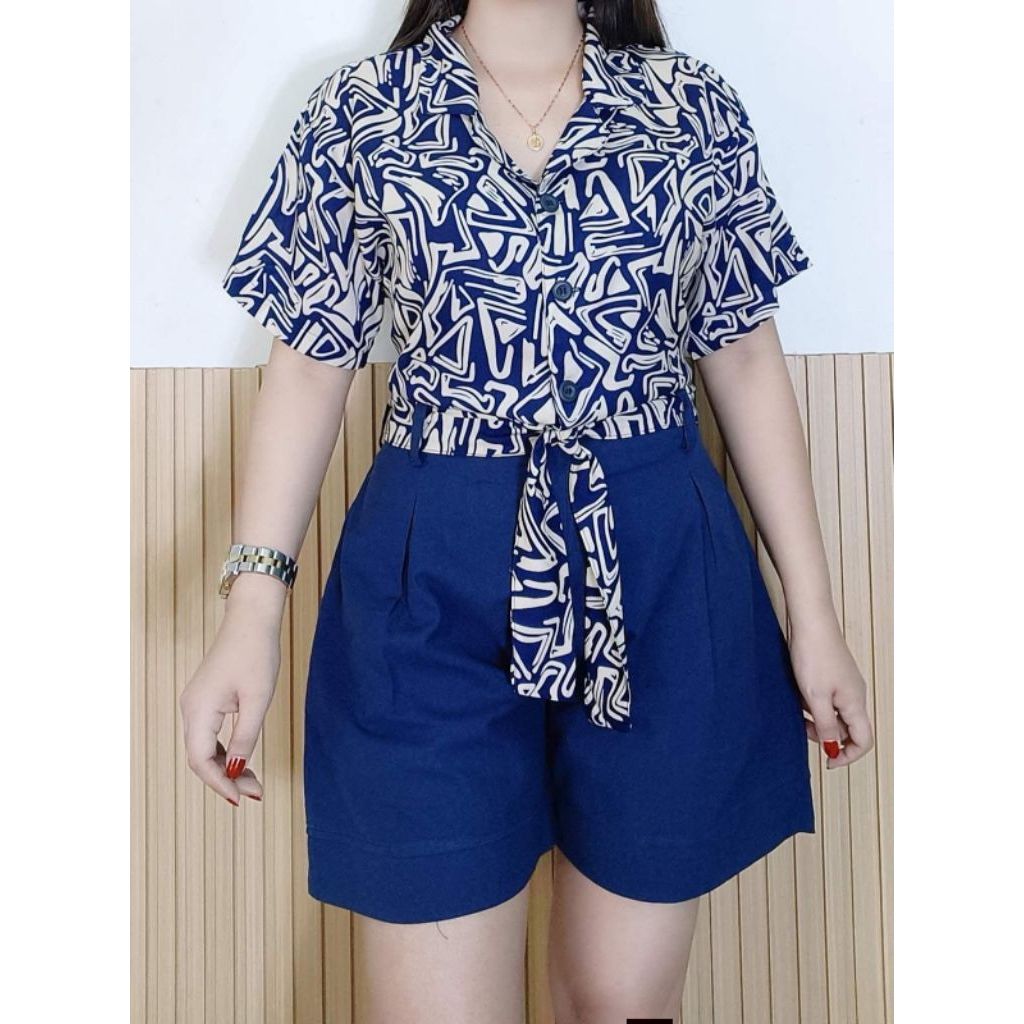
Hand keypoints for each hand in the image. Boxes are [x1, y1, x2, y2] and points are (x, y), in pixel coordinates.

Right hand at [179, 609, 279, 804]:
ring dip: (225, 767)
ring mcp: (196, 704)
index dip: (219, 783)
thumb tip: (236, 770)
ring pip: (203, 748)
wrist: (252, 620)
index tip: (241, 799)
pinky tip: (242, 760)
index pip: (201, 761)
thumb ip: (245, 736)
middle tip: (255, 791)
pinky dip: (224, 751)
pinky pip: (208, 735)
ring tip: (252, 782)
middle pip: (200, 758)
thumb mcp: (257, 699)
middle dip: (225, 779)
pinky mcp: (205, 700)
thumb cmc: (256, 653)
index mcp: (199, 710)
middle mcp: (191, 709)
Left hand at [789, 621, 873, 768]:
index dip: (848, 755)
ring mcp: (845, 684)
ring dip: (818, 719)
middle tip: (804, 729)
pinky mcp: (834, 675)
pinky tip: (799, 696)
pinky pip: (828, 699)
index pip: (863, 740)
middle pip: (848, 728)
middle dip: (827, 736)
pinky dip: (815, 704)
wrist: (811, 622)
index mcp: (855, 703)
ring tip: (798, 711)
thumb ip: (826, 725)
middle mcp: (855, 695)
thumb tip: (833, 749)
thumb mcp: (815, 697)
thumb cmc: (813, 656)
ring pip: (836, 714)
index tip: (827, 761)